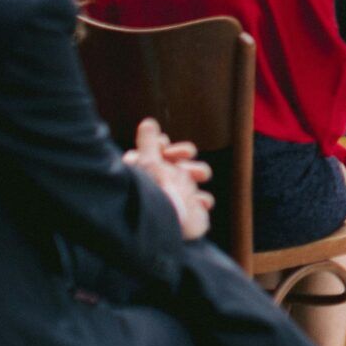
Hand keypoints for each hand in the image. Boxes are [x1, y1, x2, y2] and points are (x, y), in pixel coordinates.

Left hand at [128, 117, 213, 240]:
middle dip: (183, 156)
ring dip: (198, 171)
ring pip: (190, 179)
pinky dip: (202, 200)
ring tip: (200, 175)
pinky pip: (201, 200)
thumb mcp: (151, 163)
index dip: (162, 147)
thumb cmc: (158, 193)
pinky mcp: (188, 213)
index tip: (164, 143)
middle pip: (174, 163)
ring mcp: (174, 199)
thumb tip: (147, 122)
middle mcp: (158, 187)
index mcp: (144, 176)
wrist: (172, 224)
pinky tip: (199, 202)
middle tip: (188, 153)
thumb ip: (149, 143)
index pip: (152, 156)